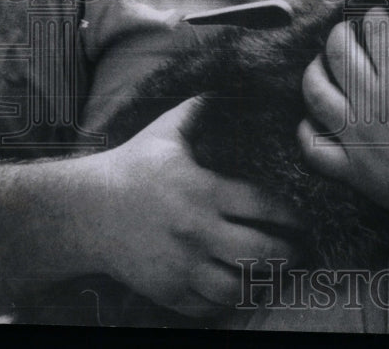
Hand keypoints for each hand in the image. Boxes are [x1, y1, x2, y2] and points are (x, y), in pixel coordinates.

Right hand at [86, 97, 301, 317]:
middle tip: (302, 249)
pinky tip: (242, 286)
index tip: (305, 217)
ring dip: (263, 281)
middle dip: (289, 253)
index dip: (292, 215)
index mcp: (203, 190)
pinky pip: (209, 305)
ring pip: (237, 286)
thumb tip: (235, 82)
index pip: (264, 206)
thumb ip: (204, 106)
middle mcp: (196, 231)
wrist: (84, 210)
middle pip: (259, 252)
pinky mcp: (165, 290)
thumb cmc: (133, 164)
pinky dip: (230, 300)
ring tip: (278, 272)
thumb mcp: (169, 129)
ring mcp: (180, 265)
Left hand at [299, 8, 388, 236]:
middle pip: (338, 51)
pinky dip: (307, 127)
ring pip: (315, 93)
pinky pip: (312, 146)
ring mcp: (360, 140)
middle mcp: (376, 106)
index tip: (379, 17)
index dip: (376, 16)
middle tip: (350, 33)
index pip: (376, 29)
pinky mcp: (353, 172)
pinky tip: (318, 115)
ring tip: (325, 65)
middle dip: (342, 32)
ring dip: (316, 70)